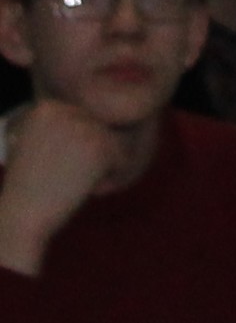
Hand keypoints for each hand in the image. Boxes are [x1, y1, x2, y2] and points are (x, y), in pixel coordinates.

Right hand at [0, 100, 124, 275]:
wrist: (22, 216)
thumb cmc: (31, 187)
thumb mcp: (39, 144)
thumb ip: (63, 127)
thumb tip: (92, 115)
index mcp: (46, 107)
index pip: (86, 122)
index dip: (76, 152)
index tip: (54, 166)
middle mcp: (64, 110)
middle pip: (103, 131)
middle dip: (92, 159)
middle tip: (64, 177)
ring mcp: (83, 126)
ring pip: (116, 145)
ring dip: (102, 168)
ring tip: (71, 181)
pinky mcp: (101, 146)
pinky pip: (125, 160)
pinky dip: (112, 179)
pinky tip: (86, 187)